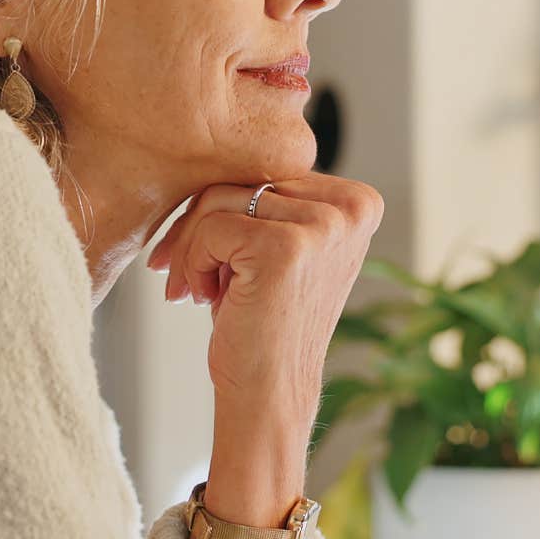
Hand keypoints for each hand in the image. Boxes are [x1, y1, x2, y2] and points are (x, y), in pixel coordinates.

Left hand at [144, 172, 383, 420]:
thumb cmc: (261, 320)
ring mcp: (324, 225)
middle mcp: (351, 208)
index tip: (201, 253)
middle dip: (197, 226)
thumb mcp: (276, 247)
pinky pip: (210, 227)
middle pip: (242, 178)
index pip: (266, 170)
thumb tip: (203, 146)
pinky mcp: (287, 247)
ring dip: (192, 248)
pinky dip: (192, 262)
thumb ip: (265, 198)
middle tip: (181, 275)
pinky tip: (203, 298)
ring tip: (196, 290)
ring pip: (219, 200)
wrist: (268, 392)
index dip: (221, 207)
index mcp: (358, 200)